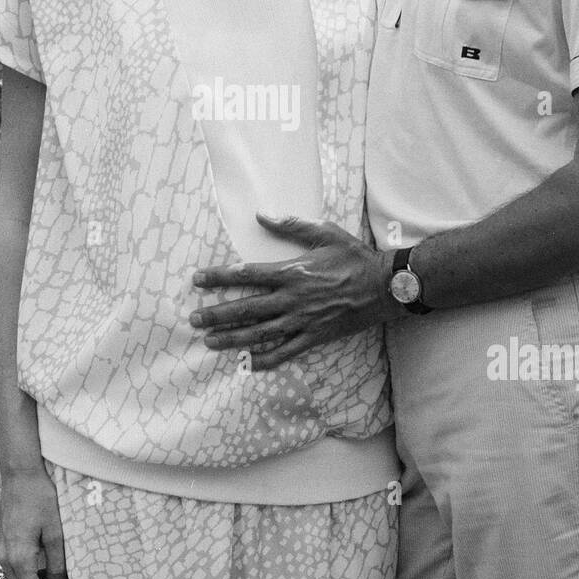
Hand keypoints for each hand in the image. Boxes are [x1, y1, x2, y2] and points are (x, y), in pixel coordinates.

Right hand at [0, 468, 71, 578]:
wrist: (20, 474)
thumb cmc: (41, 498)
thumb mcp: (56, 531)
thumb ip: (57, 563)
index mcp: (18, 558)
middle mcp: (5, 559)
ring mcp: (2, 552)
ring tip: (61, 574)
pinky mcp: (4, 544)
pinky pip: (15, 570)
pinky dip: (31, 575)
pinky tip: (48, 562)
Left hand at [190, 213, 396, 369]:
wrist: (385, 286)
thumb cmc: (355, 257)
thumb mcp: (325, 232)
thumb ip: (291, 225)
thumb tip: (262, 216)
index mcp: (292, 271)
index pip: (247, 274)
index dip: (219, 277)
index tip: (198, 280)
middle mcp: (293, 298)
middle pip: (247, 308)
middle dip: (217, 314)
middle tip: (194, 318)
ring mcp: (303, 320)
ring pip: (260, 333)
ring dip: (232, 338)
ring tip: (209, 342)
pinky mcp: (315, 336)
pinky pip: (286, 351)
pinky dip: (266, 359)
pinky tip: (248, 363)